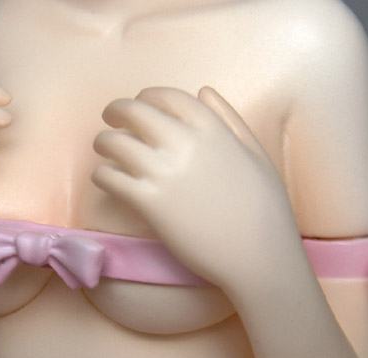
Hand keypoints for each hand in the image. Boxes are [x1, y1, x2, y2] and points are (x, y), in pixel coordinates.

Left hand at [92, 87, 301, 285]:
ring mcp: (164, 172)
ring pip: (113, 143)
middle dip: (115, 111)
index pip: (165, 96)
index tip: (139, 105)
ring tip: (105, 150)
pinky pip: (109, 177)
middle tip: (110, 121)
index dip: (145, 97)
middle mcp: (184, 143)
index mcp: (211, 128)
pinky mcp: (149, 203)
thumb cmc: (264, 208)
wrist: (259, 256)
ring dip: (103, 143)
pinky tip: (107, 179)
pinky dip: (102, 175)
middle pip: (132, 111)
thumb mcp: (257, 154)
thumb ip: (230, 119)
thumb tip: (203, 90)